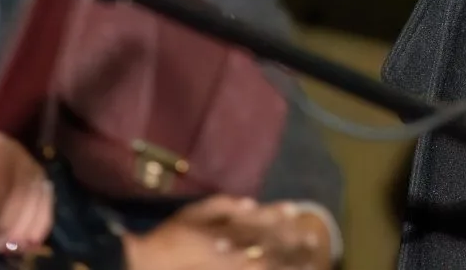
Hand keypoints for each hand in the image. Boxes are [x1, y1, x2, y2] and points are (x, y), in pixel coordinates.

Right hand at [162, 197, 336, 269]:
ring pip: (267, 264)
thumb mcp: (193, 213)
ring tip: (309, 265)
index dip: (281, 216)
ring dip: (289, 264)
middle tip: (313, 242)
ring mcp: (232, 264)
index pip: (261, 218)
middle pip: (271, 242)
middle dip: (293, 242)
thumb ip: (221, 205)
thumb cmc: (171, 237)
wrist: (151, 265)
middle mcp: (234, 245)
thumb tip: (249, 202)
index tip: (297, 213)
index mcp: (228, 225)